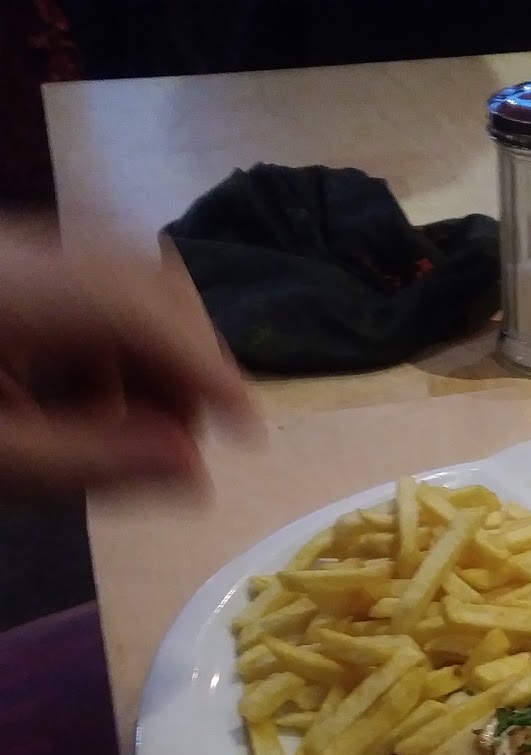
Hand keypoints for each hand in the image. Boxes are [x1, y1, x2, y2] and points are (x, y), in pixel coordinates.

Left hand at [0, 224, 259, 495]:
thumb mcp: (2, 462)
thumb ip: (94, 464)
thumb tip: (197, 469)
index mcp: (15, 290)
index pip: (137, 306)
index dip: (204, 366)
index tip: (251, 434)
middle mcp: (27, 255)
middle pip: (148, 280)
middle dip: (190, 358)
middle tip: (186, 437)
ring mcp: (25, 260)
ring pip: (131, 286)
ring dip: (161, 357)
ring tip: (142, 428)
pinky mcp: (24, 275)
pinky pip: (99, 296)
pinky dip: (126, 352)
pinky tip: (104, 403)